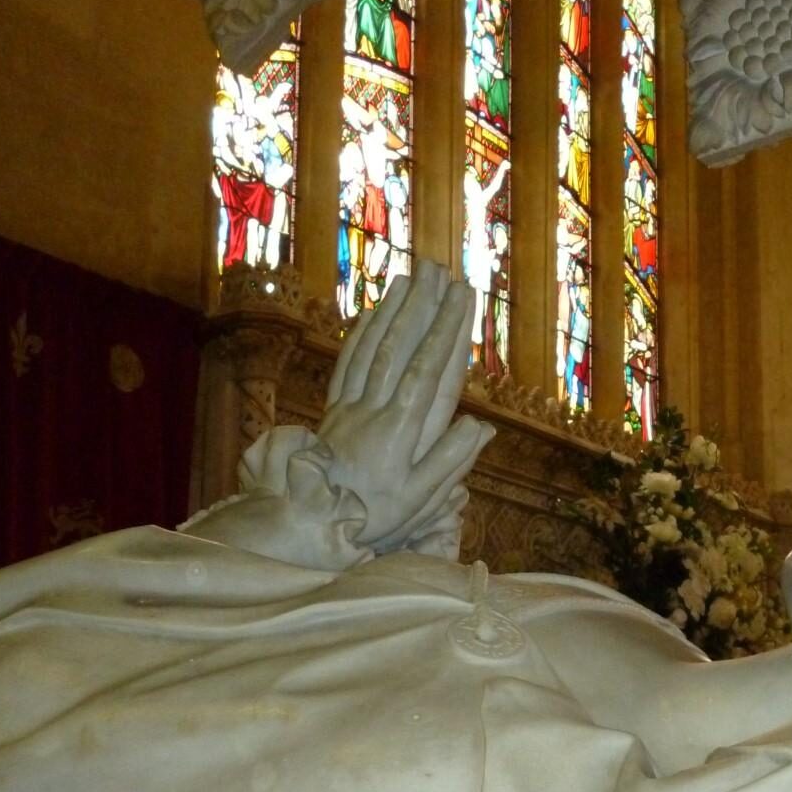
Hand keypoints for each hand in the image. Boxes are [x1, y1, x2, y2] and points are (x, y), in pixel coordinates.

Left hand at [319, 264, 493, 551]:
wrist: (309, 520)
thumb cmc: (372, 515)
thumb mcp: (418, 498)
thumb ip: (449, 460)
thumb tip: (482, 426)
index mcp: (399, 429)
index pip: (428, 369)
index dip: (446, 329)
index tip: (461, 297)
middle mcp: (373, 409)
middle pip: (398, 346)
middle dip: (420, 306)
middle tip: (438, 270)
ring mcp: (349, 405)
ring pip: (371, 347)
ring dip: (391, 310)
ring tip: (408, 279)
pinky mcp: (332, 409)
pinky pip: (347, 362)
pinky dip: (361, 333)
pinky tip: (371, 314)